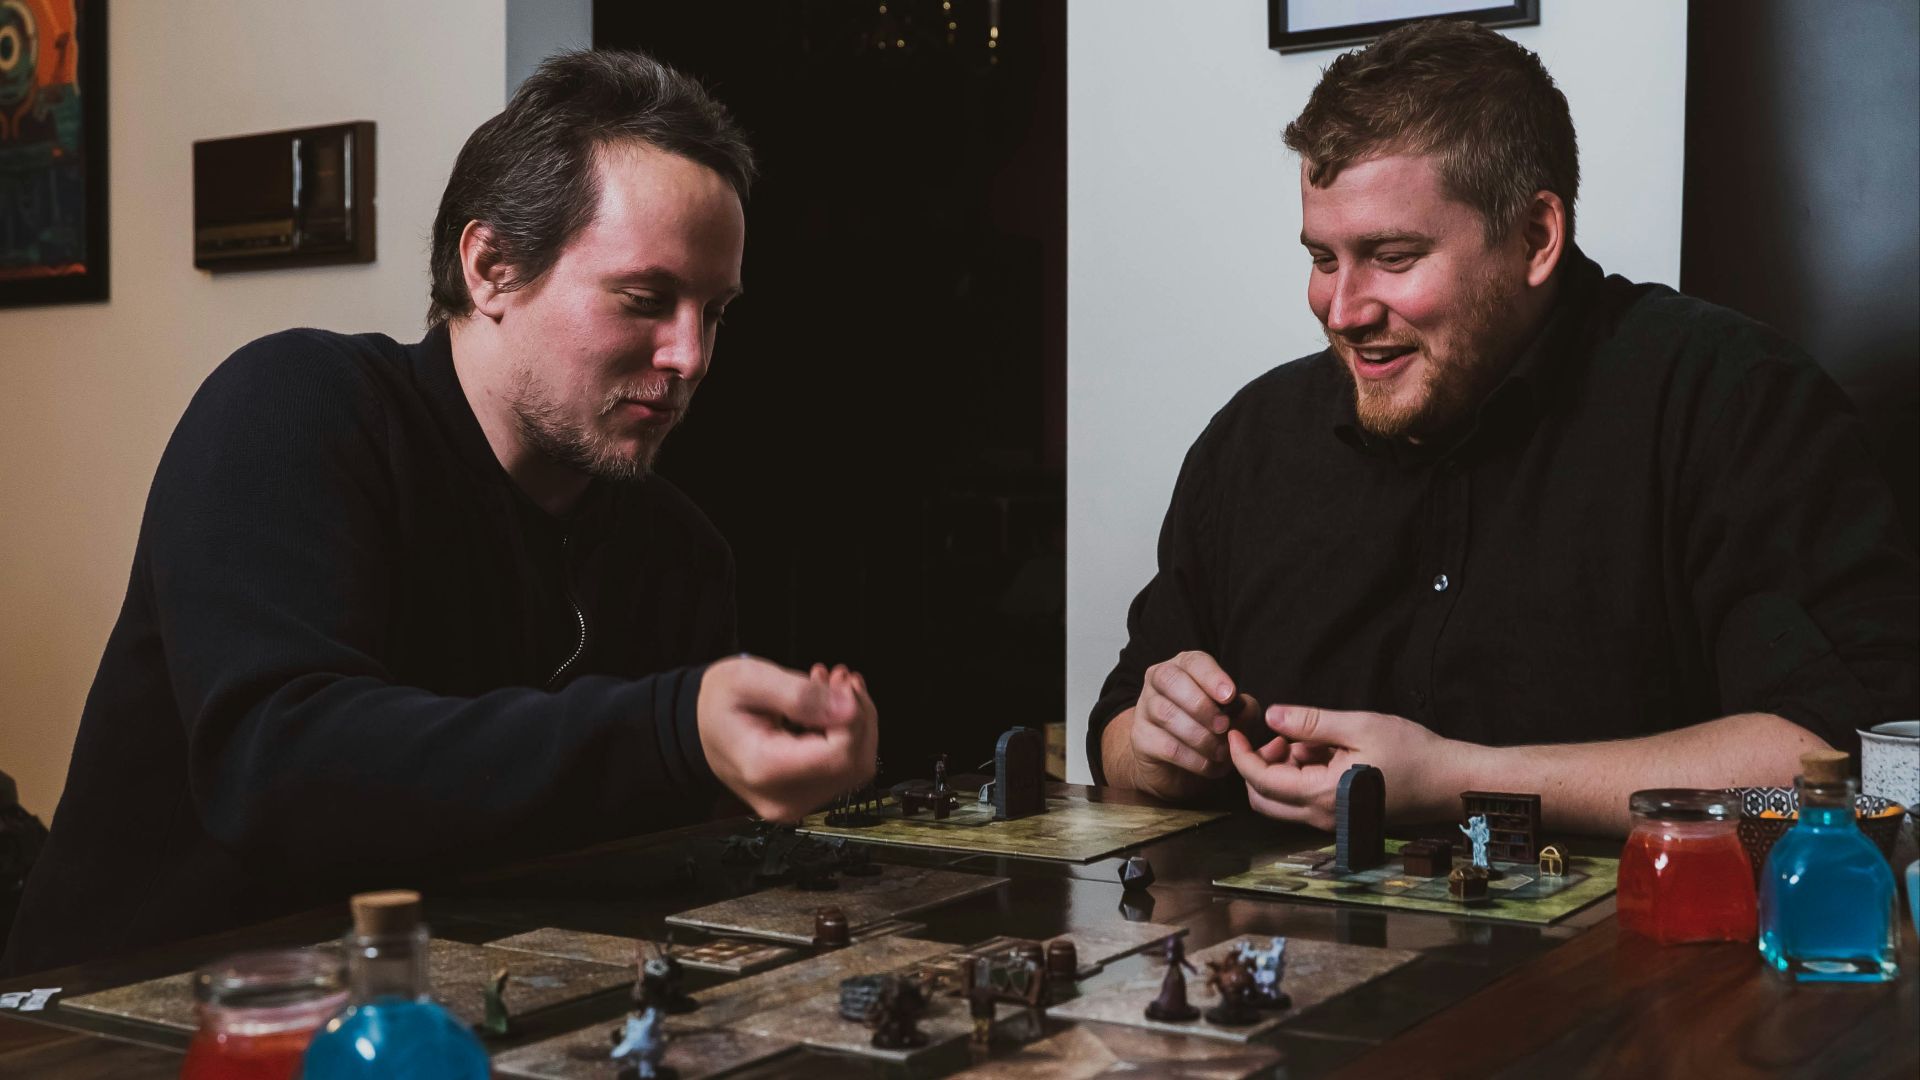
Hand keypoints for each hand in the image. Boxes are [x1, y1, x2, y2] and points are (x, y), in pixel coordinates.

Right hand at [697, 656, 877, 822]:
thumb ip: (800, 694)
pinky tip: (829, 708)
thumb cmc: (719, 703)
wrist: (700, 726)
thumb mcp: (750, 680)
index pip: (838, 755)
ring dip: (855, 723)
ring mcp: (794, 803)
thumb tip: (848, 709)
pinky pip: (844, 769)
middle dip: (858, 716)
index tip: (839, 683)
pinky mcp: (803, 798)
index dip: (853, 716)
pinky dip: (846, 735)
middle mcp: (781, 797)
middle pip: (853, 764)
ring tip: (831, 687)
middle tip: (837, 677)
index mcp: (764, 769)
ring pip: (856, 767)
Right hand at [1127, 650, 1258, 795]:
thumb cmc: (1207, 728)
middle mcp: (1159, 681)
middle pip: (1170, 680)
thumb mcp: (1232, 715)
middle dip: (1201, 705)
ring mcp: (1145, 708)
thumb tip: (1244, 708)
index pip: (1193, 662)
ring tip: (1221, 751)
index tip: (1230, 696)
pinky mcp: (1141, 738)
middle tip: (1223, 726)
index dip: (1212, 677)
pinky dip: (1193, 758)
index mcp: (1183, 667)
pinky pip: (1166, 745)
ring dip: (1199, 736)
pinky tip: (1208, 764)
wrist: (1176, 764)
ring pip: (1166, 713)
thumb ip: (1244, 709)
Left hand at [1225, 704, 1455, 829]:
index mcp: (1322, 795)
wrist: (1449, 782)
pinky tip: (1325, 753)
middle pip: (1263, 799)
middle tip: (1278, 735)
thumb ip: (1311, 723)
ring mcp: (1332, 822)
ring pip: (1282, 802)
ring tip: (1310, 740)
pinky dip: (1300, 777)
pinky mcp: (1342, 818)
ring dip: (1281, 771)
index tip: (1234, 729)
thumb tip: (1271, 716)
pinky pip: (1304, 802)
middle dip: (1258, 765)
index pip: (1260, 780)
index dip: (1240, 754)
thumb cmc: (1412, 752)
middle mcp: (1322, 817)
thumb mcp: (1359, 726)